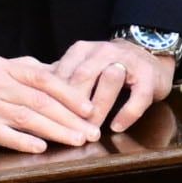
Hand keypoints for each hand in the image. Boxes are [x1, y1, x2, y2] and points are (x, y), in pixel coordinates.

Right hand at [0, 55, 104, 152]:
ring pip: (27, 117)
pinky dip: (22, 141)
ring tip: (76, 140)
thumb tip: (59, 76)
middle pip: (41, 100)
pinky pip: (0, 133)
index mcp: (5, 67)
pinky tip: (40, 148)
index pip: (45, 78)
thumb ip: (24, 71)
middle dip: (71, 117)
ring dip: (55, 130)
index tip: (90, 108)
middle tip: (92, 131)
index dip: (71, 93)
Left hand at [52, 39, 178, 134]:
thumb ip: (61, 81)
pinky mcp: (149, 75)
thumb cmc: (110, 67)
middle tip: (64, 131)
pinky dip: (127, 113)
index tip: (42, 121)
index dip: (51, 98)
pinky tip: (117, 127)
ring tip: (89, 132)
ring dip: (98, 109)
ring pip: (108, 81)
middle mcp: (104, 50)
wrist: (151, 55)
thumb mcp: (83, 69)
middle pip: (83, 77)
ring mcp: (128, 60)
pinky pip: (137, 96)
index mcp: (82, 50)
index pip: (62, 73)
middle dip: (72, 105)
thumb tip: (30, 102)